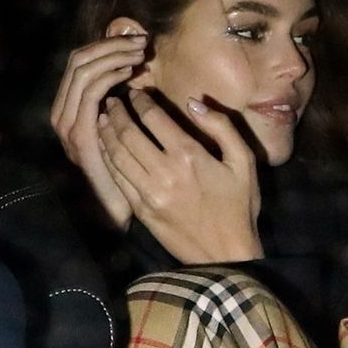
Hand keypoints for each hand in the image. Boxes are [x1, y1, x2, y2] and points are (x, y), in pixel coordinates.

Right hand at [50, 35, 149, 227]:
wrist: (118, 207)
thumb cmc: (127, 168)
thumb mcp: (120, 127)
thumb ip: (118, 100)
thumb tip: (131, 62)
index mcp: (68, 109)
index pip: (79, 62)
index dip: (106, 45)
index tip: (135, 40)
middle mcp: (60, 114)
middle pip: (78, 59)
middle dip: (111, 45)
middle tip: (140, 41)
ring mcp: (66, 124)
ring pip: (83, 70)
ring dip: (113, 56)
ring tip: (139, 54)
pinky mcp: (79, 133)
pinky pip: (91, 91)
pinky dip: (111, 75)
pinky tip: (131, 72)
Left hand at [97, 91, 263, 263]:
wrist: (227, 254)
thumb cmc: (239, 207)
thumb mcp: (244, 162)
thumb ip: (222, 127)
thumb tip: (195, 103)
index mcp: (189, 155)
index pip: (153, 118)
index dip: (140, 101)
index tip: (135, 93)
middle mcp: (164, 171)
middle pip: (128, 133)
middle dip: (116, 113)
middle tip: (111, 101)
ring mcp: (149, 193)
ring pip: (117, 154)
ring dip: (106, 133)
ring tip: (103, 119)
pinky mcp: (141, 210)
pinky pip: (117, 178)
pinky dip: (107, 159)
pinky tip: (105, 148)